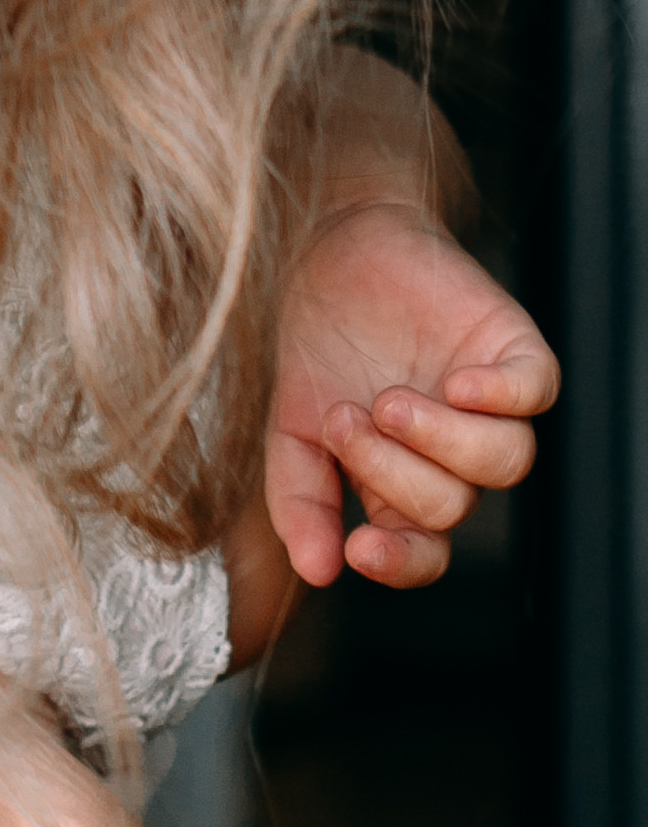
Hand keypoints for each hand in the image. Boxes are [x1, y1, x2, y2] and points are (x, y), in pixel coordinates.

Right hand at [265, 200, 557, 589]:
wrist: (326, 257)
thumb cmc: (315, 350)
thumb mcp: (290, 434)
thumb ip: (301, 501)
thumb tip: (318, 569)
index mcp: (402, 485)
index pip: (424, 552)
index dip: (402, 562)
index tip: (359, 546)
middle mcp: (453, 455)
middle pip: (452, 505)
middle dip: (390, 470)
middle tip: (344, 418)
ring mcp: (487, 406)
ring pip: (505, 462)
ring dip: (442, 440)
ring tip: (388, 400)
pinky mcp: (511, 352)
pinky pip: (535, 393)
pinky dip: (501, 396)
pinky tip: (458, 382)